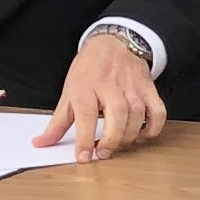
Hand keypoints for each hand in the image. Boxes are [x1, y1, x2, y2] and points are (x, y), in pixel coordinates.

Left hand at [38, 33, 167, 162]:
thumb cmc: (89, 70)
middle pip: (117, 115)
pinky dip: (153, 128)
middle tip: (103, 153)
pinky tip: (142, 135)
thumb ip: (58, 122)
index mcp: (85, 86)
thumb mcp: (69, 91)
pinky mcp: (149, 88)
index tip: (83, 157)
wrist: (113, 42)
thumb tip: (41, 143)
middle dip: (111, 139)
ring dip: (130, 136)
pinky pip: (158, 111)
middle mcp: (110, 85)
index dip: (84, 139)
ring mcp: (132, 86)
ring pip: (137, 115)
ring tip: (119, 145)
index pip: (85, 115)